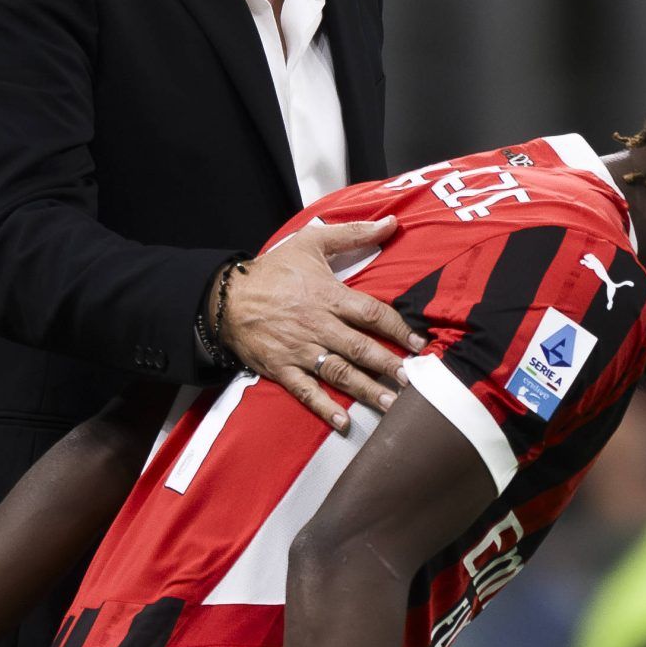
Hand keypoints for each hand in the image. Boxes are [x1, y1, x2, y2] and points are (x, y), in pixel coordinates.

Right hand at [221, 217, 412, 433]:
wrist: (227, 298)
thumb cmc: (273, 270)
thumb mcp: (311, 241)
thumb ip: (354, 233)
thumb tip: (392, 223)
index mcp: (328, 296)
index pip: (371, 313)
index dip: (397, 329)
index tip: (418, 343)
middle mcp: (318, 326)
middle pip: (359, 348)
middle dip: (388, 365)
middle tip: (413, 380)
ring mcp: (300, 350)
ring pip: (338, 372)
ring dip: (366, 390)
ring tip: (391, 405)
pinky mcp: (282, 368)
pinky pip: (306, 391)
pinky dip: (324, 408)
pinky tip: (344, 423)